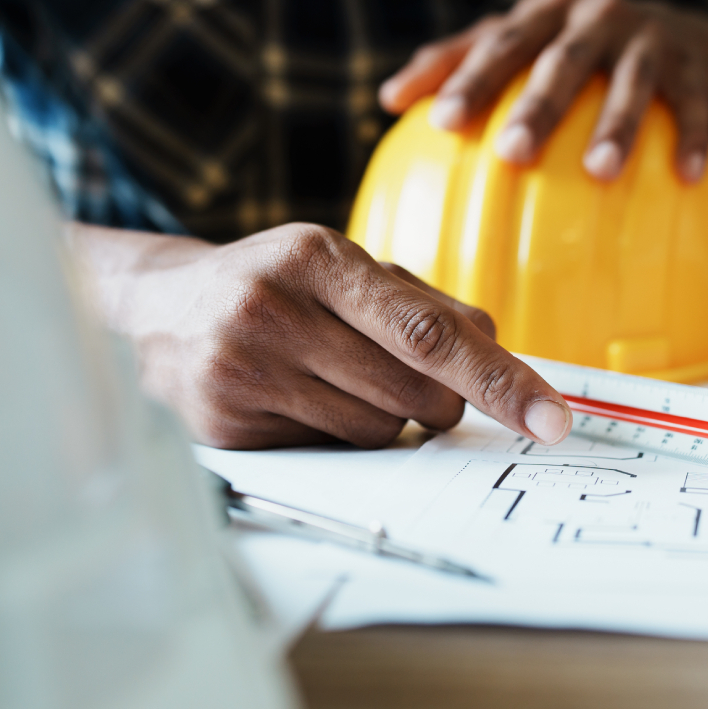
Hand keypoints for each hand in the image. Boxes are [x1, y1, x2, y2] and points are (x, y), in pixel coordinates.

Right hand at [99, 223, 572, 449]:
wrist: (157, 311)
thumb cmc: (279, 288)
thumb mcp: (347, 271)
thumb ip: (428, 306)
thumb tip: (502, 353)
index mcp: (318, 256)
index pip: (429, 331)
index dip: (499, 379)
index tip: (550, 419)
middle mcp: (274, 307)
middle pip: (414, 390)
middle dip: (436, 399)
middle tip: (411, 381)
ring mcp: (242, 368)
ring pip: (377, 430)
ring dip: (385, 419)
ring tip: (336, 379)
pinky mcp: (224, 422)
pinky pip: (330, 452)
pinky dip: (337, 436)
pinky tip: (300, 399)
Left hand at [378, 0, 707, 181]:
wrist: (691, 43)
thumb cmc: (585, 54)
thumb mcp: (529, 46)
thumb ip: (462, 63)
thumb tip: (389, 99)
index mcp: (546, 13)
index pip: (500, 42)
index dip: (471, 78)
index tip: (442, 121)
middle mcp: (597, 17)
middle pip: (561, 60)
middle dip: (538, 105)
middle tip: (513, 152)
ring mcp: (651, 39)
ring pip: (631, 82)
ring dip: (617, 125)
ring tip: (600, 172)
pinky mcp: (698, 67)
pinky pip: (696, 108)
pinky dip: (693, 141)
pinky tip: (685, 178)